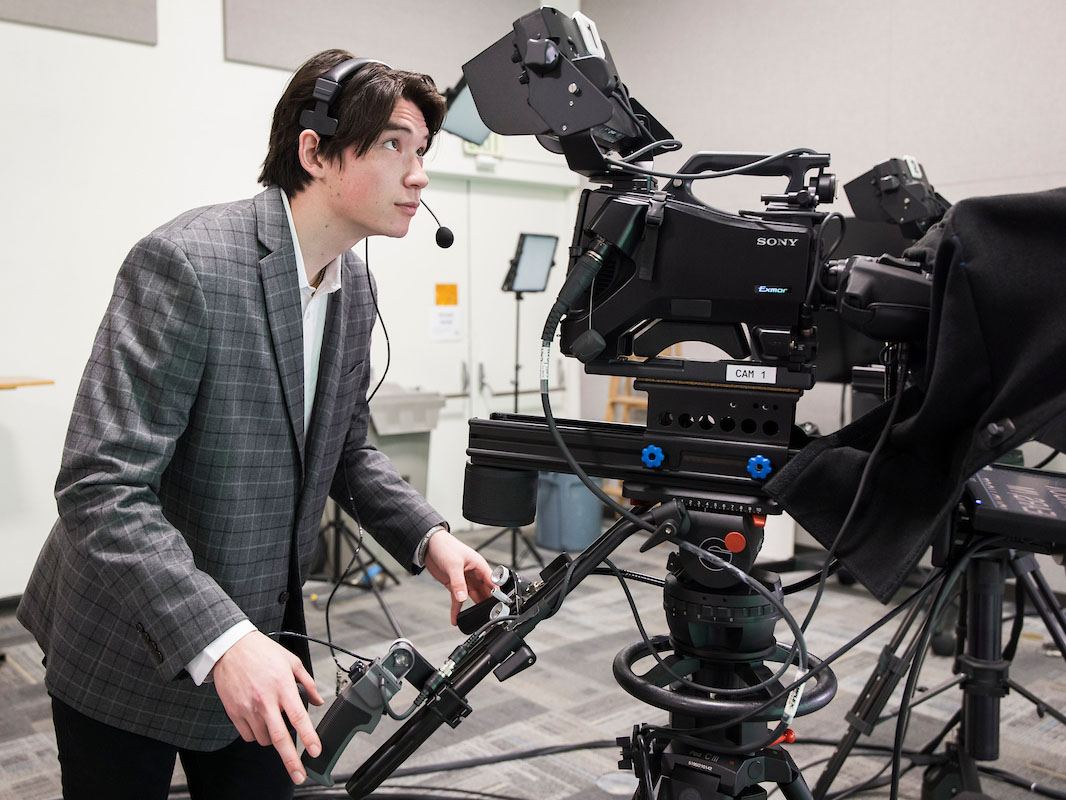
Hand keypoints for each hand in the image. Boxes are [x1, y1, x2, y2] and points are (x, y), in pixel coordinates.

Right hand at [212, 630, 323, 783]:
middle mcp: (265, 700)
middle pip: (280, 738)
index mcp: (282, 686)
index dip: (308, 737)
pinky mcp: (234, 712)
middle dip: (291, 760)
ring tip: (274, 723)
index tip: (315, 751)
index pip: (298, 717)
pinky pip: (248, 735)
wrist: (230, 648)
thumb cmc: (262, 652)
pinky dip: (256, 734)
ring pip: (264, 739)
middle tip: (299, 774)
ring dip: (273, 739)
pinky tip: (259, 722)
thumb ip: (308, 682)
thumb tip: (318, 702)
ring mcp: (248, 708)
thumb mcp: (291, 661)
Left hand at [423, 529, 494, 624]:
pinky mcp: (455, 584)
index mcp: (479, 566)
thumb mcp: (453, 565)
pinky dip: (457, 609)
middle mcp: (474, 574)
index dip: (496, 594)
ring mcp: (465, 580)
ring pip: (473, 596)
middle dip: (487, 604)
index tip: (498, 606)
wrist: (429, 545)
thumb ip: (458, 583)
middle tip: (488, 617)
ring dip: (474, 608)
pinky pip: (458, 599)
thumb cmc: (445, 547)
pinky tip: (456, 618)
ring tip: (476, 620)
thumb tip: (462, 598)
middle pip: (484, 592)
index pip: (492, 582)